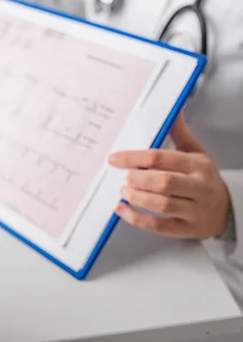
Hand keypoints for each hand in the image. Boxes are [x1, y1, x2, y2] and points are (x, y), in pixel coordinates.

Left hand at [109, 114, 230, 239]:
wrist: (228, 210)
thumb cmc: (204, 179)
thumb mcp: (197, 154)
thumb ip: (180, 135)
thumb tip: (172, 112)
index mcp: (198, 165)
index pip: (162, 158)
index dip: (134, 158)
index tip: (115, 159)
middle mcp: (198, 187)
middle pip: (164, 182)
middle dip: (138, 179)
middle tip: (124, 177)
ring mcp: (194, 210)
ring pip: (162, 204)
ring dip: (137, 198)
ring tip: (124, 192)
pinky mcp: (187, 229)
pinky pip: (159, 226)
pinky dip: (137, 219)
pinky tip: (123, 209)